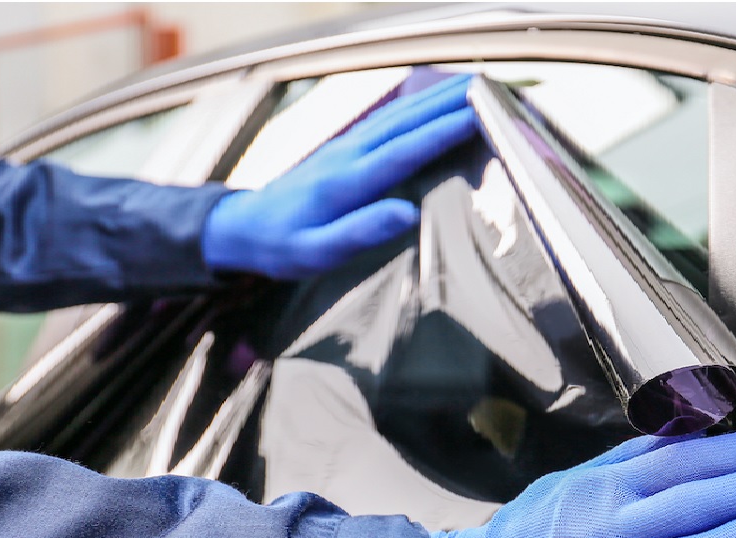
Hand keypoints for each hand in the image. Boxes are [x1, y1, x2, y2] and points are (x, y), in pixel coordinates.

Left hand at [202, 74, 475, 279]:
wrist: (242, 228)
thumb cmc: (281, 246)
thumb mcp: (314, 253)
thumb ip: (358, 232)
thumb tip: (405, 213)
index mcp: (345, 182)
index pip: (404, 150)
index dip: (443, 132)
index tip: (480, 117)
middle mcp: (348, 154)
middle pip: (407, 120)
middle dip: (450, 103)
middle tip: (493, 90)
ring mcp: (345, 146)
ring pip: (399, 114)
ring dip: (437, 98)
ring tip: (475, 87)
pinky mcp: (344, 148)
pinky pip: (388, 119)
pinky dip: (417, 106)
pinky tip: (434, 101)